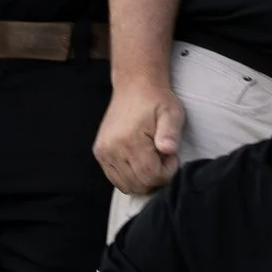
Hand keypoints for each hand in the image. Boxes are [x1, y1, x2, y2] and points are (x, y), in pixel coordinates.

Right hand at [96, 76, 184, 193]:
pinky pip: (116, 179)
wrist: (134, 86)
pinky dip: (130, 177)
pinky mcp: (100, 153)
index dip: (167, 172)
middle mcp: (112, 148)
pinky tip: (139, 160)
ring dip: (143, 178)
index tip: (171, 155)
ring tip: (151, 157)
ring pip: (127, 185)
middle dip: (156, 176)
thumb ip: (170, 132)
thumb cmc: (155, 101)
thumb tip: (168, 149)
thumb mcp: (171, 112)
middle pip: (138, 184)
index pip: (150, 176)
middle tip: (162, 155)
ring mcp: (104, 152)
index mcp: (130, 140)